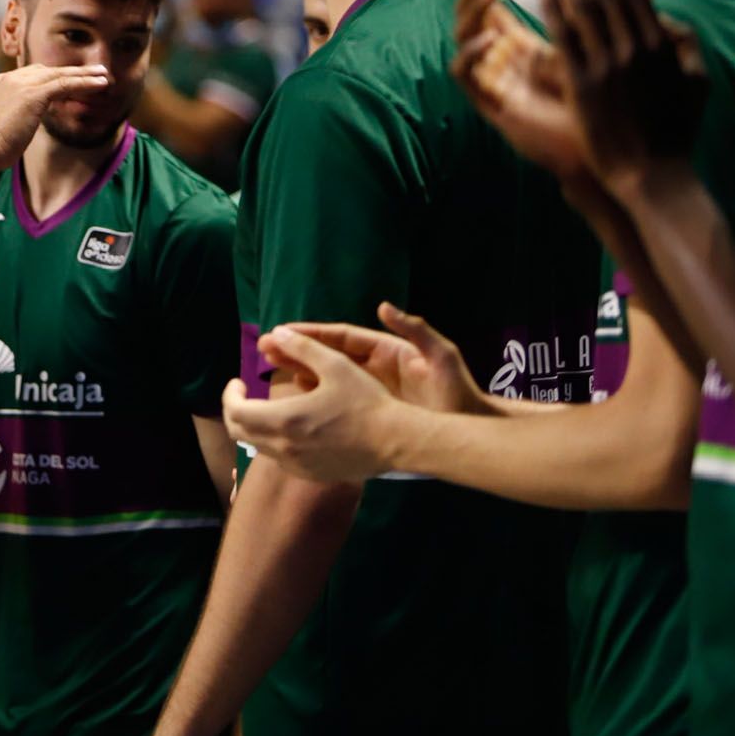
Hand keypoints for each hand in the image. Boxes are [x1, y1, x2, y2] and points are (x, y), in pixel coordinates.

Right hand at [0, 63, 111, 164]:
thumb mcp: (3, 126)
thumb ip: (16, 116)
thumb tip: (24, 124)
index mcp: (2, 83)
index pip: (33, 75)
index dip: (54, 78)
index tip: (71, 83)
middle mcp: (11, 78)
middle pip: (48, 70)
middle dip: (72, 72)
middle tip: (94, 72)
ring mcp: (21, 83)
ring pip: (60, 74)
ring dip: (84, 75)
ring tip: (104, 76)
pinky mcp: (34, 93)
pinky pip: (66, 84)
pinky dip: (85, 83)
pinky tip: (101, 84)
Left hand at [223, 327, 414, 482]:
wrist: (395, 441)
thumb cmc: (365, 401)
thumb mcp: (335, 365)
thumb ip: (302, 347)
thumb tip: (276, 332)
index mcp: (284, 419)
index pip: (236, 412)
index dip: (230, 395)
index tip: (239, 382)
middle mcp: (284, 447)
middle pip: (239, 432)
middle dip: (236, 411)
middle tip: (246, 394)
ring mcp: (297, 465)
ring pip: (259, 446)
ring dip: (256, 426)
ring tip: (270, 408)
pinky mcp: (310, 475)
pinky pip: (280, 459)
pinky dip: (275, 441)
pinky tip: (293, 428)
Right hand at [265, 303, 483, 414]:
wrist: (470, 429)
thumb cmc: (458, 391)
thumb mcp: (441, 356)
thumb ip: (415, 329)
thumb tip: (384, 306)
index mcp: (387, 350)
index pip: (342, 337)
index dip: (312, 333)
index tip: (283, 330)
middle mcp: (373, 367)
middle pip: (327, 355)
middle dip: (296, 349)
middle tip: (264, 347)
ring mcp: (370, 390)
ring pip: (327, 377)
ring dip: (299, 370)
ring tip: (269, 368)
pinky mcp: (370, 412)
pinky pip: (335, 401)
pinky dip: (313, 396)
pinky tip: (293, 397)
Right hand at [450, 0, 587, 178]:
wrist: (600, 152)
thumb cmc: (601, 104)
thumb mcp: (591, 48)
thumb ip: (580, 15)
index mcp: (516, 45)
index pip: (487, 3)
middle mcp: (496, 59)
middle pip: (469, 12)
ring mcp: (490, 79)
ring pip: (462, 35)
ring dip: (475, 7)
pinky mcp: (488, 103)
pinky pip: (464, 73)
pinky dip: (471, 52)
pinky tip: (491, 36)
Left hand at [547, 0, 706, 195]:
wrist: (651, 173)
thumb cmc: (675, 130)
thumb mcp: (696, 82)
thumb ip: (686, 44)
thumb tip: (668, 18)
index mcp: (662, 44)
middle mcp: (634, 47)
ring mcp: (607, 64)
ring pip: (583, 5)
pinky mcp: (581, 82)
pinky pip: (562, 34)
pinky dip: (552, 7)